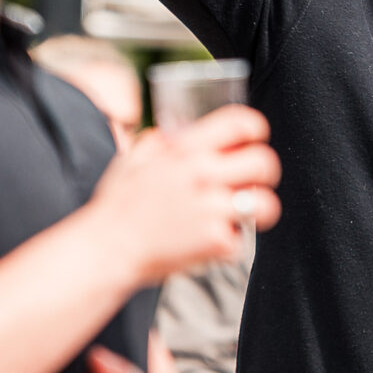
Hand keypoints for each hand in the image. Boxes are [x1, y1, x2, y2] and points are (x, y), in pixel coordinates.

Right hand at [86, 106, 279, 286]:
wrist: (106, 249)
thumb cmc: (115, 206)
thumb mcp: (132, 160)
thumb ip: (157, 143)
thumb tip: (174, 134)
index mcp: (185, 150)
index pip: (239, 123)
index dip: (255, 129)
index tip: (255, 139)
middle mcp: (202, 174)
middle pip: (264, 162)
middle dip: (265, 173)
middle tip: (253, 183)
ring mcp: (210, 207)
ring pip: (265, 203)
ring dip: (259, 210)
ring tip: (243, 216)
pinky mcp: (214, 240)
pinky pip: (241, 240)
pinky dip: (229, 245)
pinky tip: (211, 243)